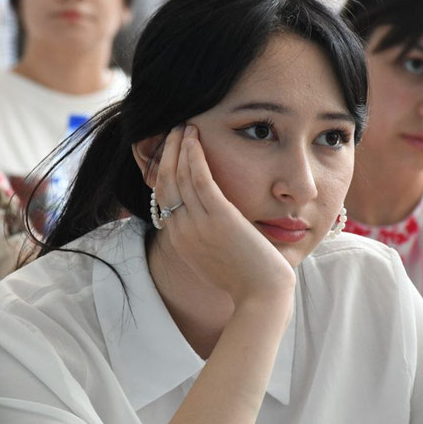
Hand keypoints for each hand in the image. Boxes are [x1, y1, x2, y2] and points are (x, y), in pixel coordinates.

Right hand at [153, 125, 295, 305]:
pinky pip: (200, 180)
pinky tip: (193, 139)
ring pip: (179, 177)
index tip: (169, 150)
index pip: (162, 197)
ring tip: (183, 126)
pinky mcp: (219, 218)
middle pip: (165, 183)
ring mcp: (198, 224)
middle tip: (172, 129)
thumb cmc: (245, 280)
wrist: (261, 297)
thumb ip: (205, 238)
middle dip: (167, 153)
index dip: (163, 170)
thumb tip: (208, 222)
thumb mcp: (215, 258)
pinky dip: (193, 157)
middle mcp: (182, 231)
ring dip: (179, 148)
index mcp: (179, 240)